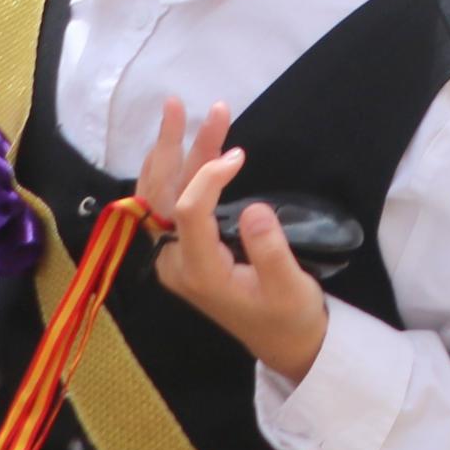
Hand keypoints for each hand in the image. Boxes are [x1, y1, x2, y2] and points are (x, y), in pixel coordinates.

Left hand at [137, 102, 325, 384]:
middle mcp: (175, 262)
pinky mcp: (183, 251)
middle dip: (172, 148)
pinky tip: (176, 148)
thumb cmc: (289, 315)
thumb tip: (254, 208)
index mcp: (198, 272)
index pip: (187, 212)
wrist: (283, 344)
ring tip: (180, 112)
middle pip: (161, 197)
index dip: (207, 177)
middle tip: (183, 105)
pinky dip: (169, 172)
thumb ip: (269, 249)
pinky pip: (165, 205)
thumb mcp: (290, 286)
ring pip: (160, 197)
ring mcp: (174, 257)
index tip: (240, 154)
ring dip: (170, 153)